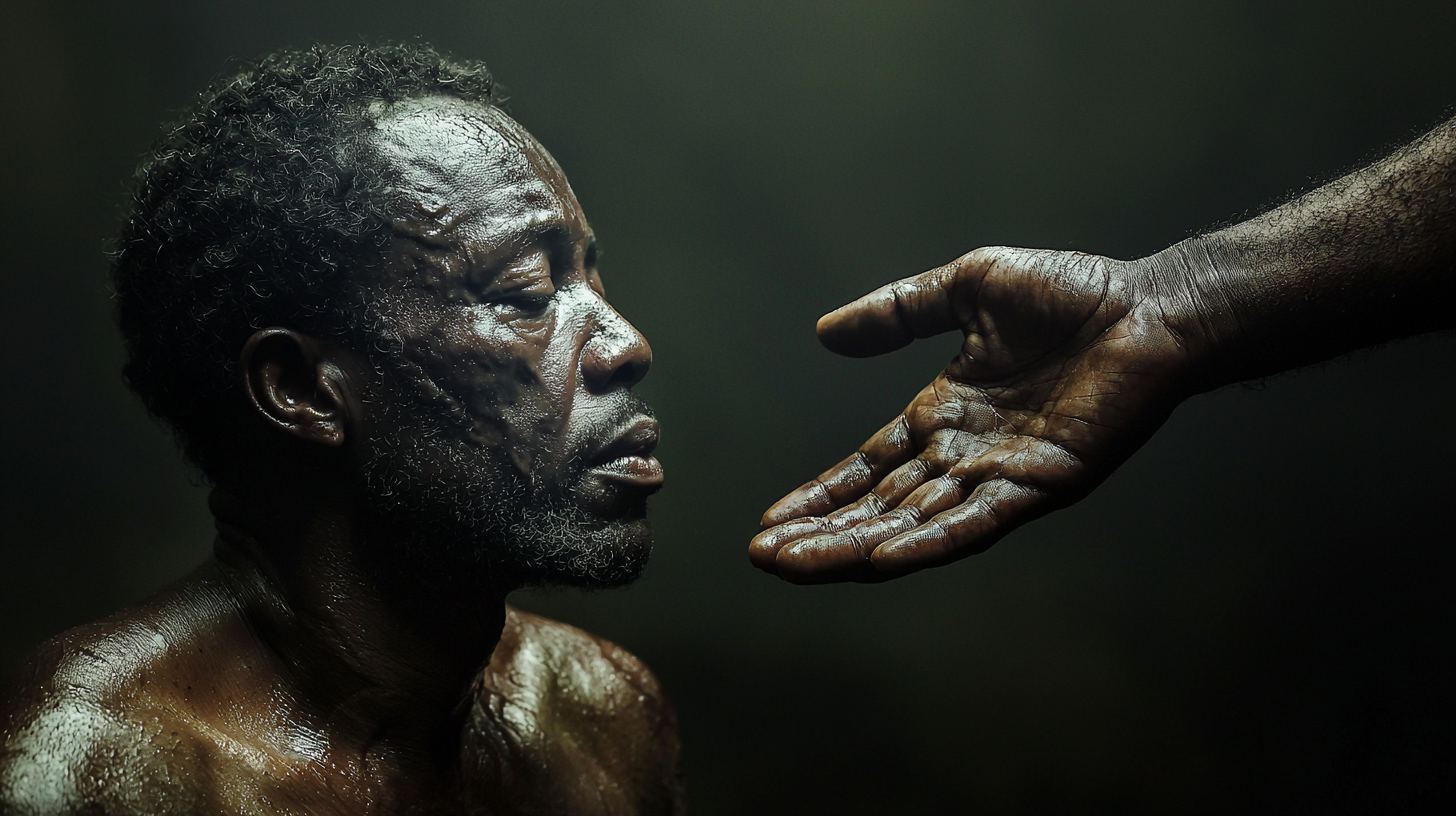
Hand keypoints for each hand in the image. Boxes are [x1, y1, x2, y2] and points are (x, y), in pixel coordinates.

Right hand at [751, 246, 1198, 582]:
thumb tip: (824, 334)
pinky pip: (977, 521)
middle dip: (821, 534)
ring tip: (795, 567)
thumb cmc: (1072, 294)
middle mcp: (965, 455)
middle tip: (762, 558)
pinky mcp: (1043, 484)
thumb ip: (897, 312)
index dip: (820, 496)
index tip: (768, 524)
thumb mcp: (964, 288)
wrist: (1152, 306)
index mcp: (944, 414)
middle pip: (879, 507)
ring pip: (914, 523)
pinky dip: (929, 542)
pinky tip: (882, 560)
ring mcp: (1002, 475)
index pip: (868, 468)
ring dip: (854, 549)